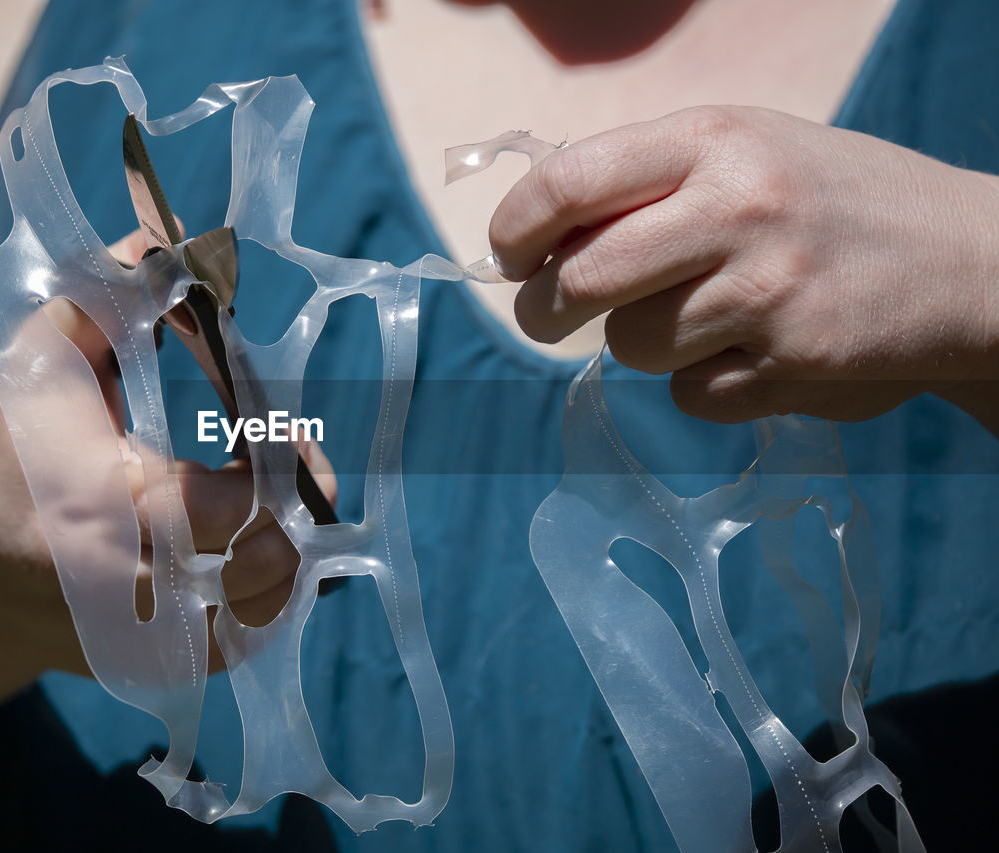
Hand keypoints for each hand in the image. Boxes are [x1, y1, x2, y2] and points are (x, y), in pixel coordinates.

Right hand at [0, 231, 334, 675]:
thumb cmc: (12, 449)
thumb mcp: (40, 358)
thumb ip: (107, 292)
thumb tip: (175, 239)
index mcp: (106, 512)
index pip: (238, 507)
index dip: (283, 463)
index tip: (285, 426)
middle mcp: (132, 595)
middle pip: (269, 564)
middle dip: (299, 504)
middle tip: (296, 459)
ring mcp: (152, 643)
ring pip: (272, 606)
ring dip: (292, 546)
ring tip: (273, 500)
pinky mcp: (165, 669)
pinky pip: (252, 632)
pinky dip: (269, 587)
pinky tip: (249, 544)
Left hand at [490, 106, 998, 423]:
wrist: (973, 261)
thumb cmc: (833, 202)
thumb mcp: (747, 151)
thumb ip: (648, 181)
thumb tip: (536, 232)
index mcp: (714, 140)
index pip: (567, 183)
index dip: (514, 229)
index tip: (508, 256)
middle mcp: (739, 208)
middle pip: (579, 282)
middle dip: (541, 309)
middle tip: (545, 315)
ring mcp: (769, 291)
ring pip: (632, 347)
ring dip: (647, 343)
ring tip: (706, 316)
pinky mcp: (795, 364)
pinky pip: (690, 397)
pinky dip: (705, 385)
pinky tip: (755, 351)